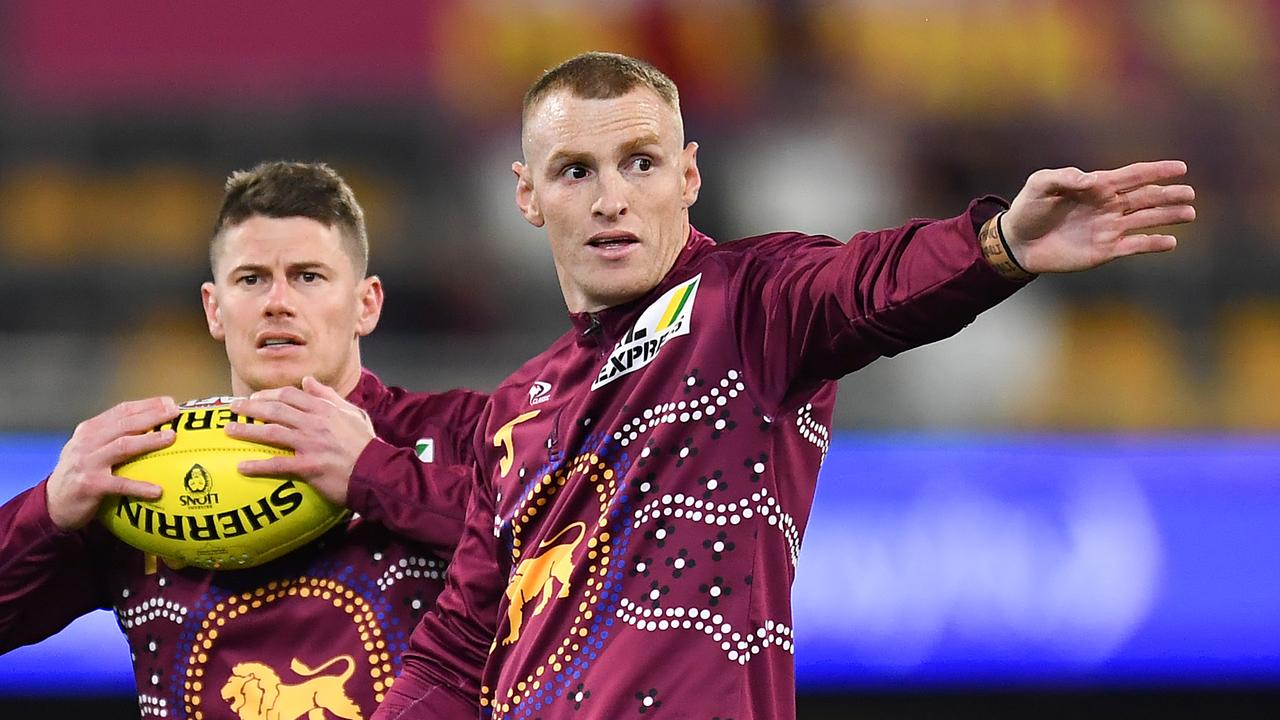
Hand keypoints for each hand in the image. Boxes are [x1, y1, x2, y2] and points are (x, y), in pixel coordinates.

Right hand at [46, 397, 178, 530]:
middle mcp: (87, 442)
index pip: (121, 411)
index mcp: (90, 430)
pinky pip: (120, 485)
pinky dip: (140, 486)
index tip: (170, 402)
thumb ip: (115, 437)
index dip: (147, 405)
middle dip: (152, 415)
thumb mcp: (91, 450)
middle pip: (125, 424)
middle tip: (175, 413)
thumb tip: (157, 428)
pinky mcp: (89, 485)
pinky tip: (158, 490)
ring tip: (172, 437)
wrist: (53, 503)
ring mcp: (87, 462)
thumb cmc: (83, 474)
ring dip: (149, 440)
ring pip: (123, 446)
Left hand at [226, 376, 374, 506]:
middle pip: (275, 409)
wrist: (377, 472)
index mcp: (325, 408)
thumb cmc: (366, 444)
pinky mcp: (309, 466)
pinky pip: (278, 464)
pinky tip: (241, 467)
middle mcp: (314, 422)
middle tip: (232, 408)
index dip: (268, 394)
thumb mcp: (353, 413)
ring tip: (229, 430)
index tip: (254, 397)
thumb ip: (329, 396)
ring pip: (272, 432)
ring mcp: (311, 444)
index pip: (290, 394)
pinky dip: (258, 465)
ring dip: (247, 430)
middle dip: (250, 407)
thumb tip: (308, 381)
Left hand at [1002, 160, 1195, 272]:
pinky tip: (1170, 242)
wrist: (1018, 242)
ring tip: (1189, 213)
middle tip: (1190, 193)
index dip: (1156, 171)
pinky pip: (1134, 246)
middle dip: (1168, 195)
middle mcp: (1108, 206)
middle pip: (1146, 198)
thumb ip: (1061, 178)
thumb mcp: (1038, 186)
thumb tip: (1088, 179)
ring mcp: (1108, 228)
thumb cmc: (1027, 209)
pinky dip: (1152, 244)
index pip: (1133, 176)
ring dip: (1168, 217)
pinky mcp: (1104, 250)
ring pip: (1146, 220)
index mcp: (1097, 186)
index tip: (1181, 167)